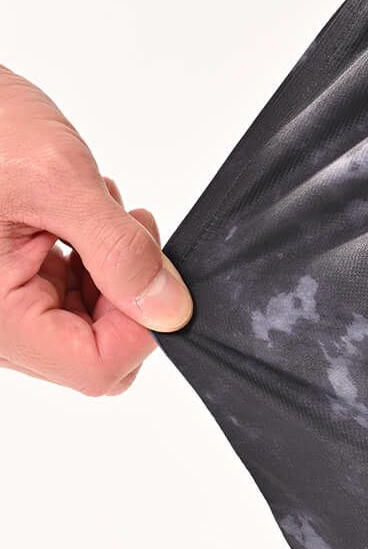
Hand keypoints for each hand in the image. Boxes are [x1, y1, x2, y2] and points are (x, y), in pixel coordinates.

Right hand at [0, 65, 192, 394]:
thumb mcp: (58, 182)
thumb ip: (120, 251)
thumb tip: (170, 310)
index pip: (94, 366)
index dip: (143, 327)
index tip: (159, 272)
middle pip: (95, 351)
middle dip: (129, 294)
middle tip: (131, 231)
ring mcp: (2, 303)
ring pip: (88, 323)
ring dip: (112, 272)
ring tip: (96, 210)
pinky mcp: (8, 280)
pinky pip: (69, 293)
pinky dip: (93, 258)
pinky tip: (82, 214)